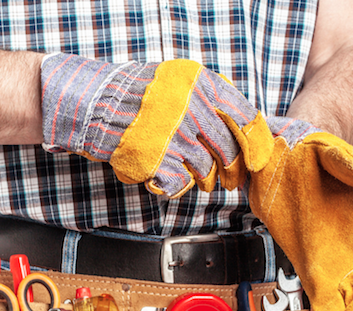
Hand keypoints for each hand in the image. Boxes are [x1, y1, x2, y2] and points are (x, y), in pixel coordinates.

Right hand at [41, 55, 272, 197]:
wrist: (96, 103)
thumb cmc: (140, 95)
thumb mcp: (181, 82)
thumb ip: (212, 101)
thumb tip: (246, 133)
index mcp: (203, 84)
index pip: (245, 118)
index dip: (256, 144)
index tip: (256, 160)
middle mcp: (192, 107)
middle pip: (229, 151)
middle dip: (232, 171)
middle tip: (230, 180)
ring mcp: (175, 135)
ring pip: (206, 170)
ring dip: (203, 179)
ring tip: (194, 176)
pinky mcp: (157, 160)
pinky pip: (180, 182)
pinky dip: (176, 185)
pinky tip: (165, 176)